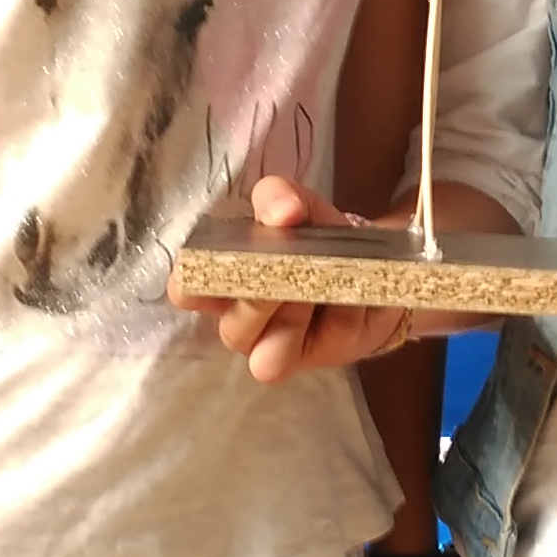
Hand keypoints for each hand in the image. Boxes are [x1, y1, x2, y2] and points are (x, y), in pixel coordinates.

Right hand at [171, 174, 415, 384]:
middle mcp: (244, 324)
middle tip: (281, 265)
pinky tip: (352, 291)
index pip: (187, 294)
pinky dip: (341, 315)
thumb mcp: (295, 206)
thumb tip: (283, 210)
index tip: (210, 266)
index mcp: (224, 284)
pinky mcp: (324, 356)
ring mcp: (282, 348)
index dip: (189, 288)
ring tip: (318, 281)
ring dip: (294, 317)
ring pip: (269, 358)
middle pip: (233, 330)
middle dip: (257, 300)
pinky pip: (327, 344)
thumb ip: (278, 197)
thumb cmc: (313, 237)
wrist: (369, 263)